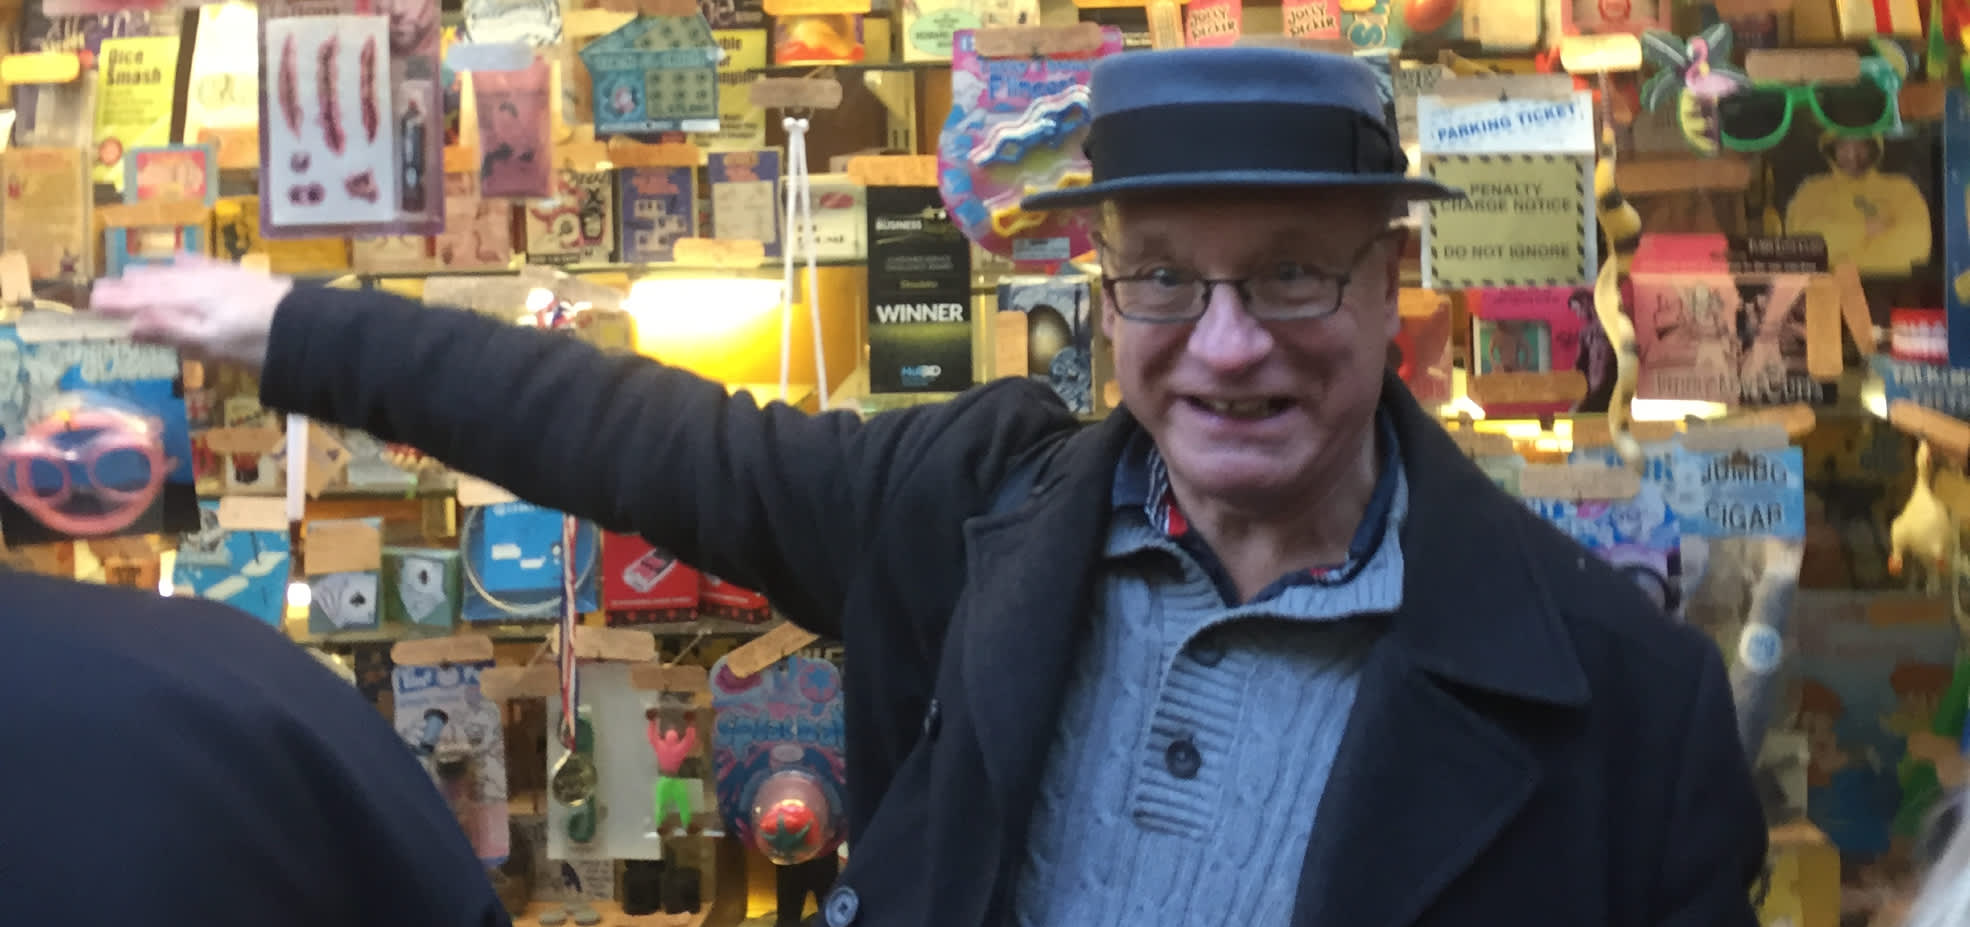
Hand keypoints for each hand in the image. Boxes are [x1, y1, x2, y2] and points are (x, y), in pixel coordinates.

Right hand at [89, 253, 291, 371]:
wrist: (303, 326)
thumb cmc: (253, 341)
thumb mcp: (208, 343)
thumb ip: (169, 330)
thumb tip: (129, 326)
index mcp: (186, 301)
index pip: (144, 300)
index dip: (119, 302)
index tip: (94, 303)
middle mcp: (198, 284)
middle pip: (157, 284)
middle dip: (129, 288)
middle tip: (103, 289)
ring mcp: (219, 277)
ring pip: (176, 274)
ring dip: (152, 275)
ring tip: (133, 274)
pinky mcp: (239, 277)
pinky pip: (203, 265)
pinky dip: (185, 263)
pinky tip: (180, 260)